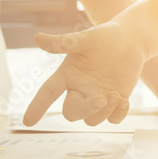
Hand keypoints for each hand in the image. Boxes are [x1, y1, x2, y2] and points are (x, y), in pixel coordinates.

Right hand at [23, 21, 145, 125]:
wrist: (130, 40)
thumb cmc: (104, 37)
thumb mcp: (84, 39)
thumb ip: (62, 43)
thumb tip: (37, 38)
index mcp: (67, 75)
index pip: (48, 93)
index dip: (37, 106)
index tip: (27, 122)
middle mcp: (79, 90)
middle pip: (71, 113)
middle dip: (85, 109)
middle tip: (102, 98)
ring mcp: (97, 98)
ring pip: (92, 120)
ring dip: (104, 111)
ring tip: (117, 95)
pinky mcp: (114, 103)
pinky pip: (112, 119)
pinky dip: (118, 115)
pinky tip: (125, 101)